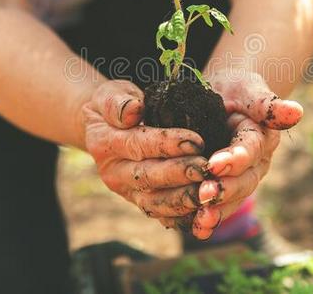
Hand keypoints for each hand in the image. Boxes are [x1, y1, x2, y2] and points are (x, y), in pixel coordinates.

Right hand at [83, 80, 207, 220]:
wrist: (103, 128)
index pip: (138, 144)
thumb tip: (134, 110)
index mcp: (105, 143)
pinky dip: (182, 218)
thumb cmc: (115, 105)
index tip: (196, 141)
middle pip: (147, 177)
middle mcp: (113, 172)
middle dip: (179, 174)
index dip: (167, 144)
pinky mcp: (139, 202)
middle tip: (206, 169)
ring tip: (208, 193)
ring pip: (155, 202)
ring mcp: (126, 191)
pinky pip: (161, 215)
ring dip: (182, 200)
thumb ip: (119, 102)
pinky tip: (204, 214)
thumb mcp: (110, 94)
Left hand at [189, 71, 302, 238]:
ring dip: (218, 211)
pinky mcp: (225, 188)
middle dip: (224, 190)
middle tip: (203, 195)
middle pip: (244, 181)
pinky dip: (208, 220)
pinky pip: (220, 207)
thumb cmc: (237, 90)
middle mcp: (256, 163)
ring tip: (201, 220)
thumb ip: (266, 103)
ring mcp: (242, 179)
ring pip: (233, 199)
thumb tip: (295, 112)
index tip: (215, 165)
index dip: (234, 159)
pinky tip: (196, 229)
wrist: (227, 98)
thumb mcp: (249, 89)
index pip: (250, 150)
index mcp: (261, 137)